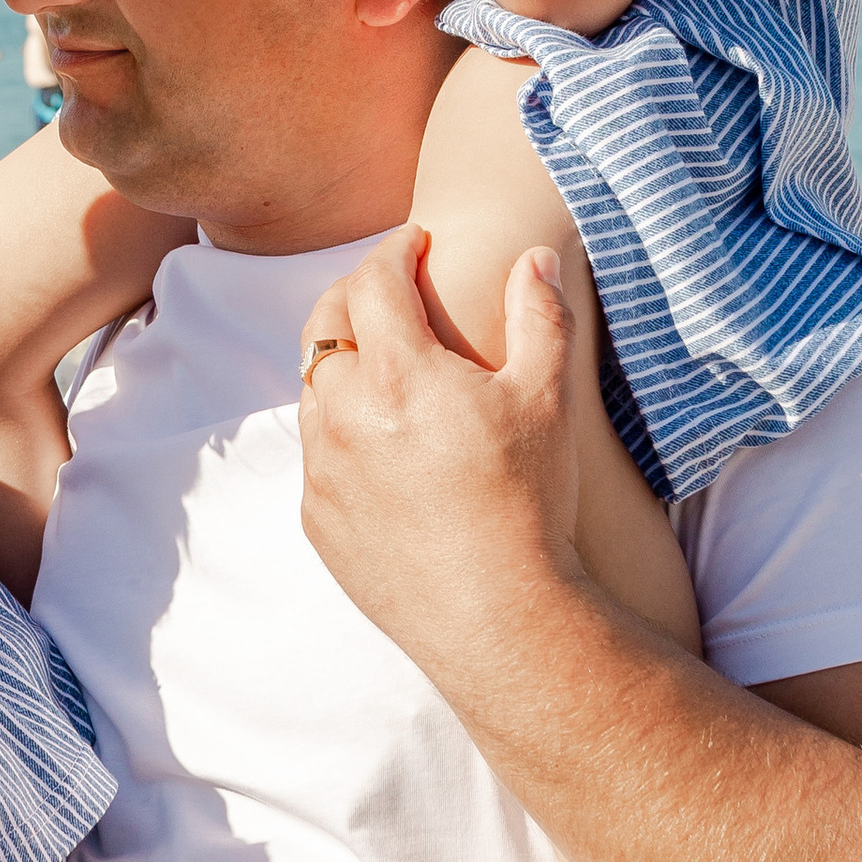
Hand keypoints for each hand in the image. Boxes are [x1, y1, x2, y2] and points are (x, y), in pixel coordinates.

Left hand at [297, 231, 583, 656]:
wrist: (498, 617)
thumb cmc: (529, 503)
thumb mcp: (548, 401)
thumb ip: (540, 316)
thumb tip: (534, 257)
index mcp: (398, 373)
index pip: (373, 280)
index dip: (395, 251)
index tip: (416, 243)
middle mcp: (343, 413)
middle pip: (326, 323)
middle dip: (356, 292)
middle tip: (391, 289)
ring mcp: (321, 468)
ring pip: (312, 387)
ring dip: (341, 361)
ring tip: (383, 362)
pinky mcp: (317, 517)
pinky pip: (315, 451)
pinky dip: (338, 428)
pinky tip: (378, 439)